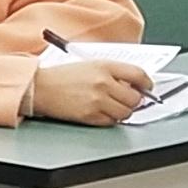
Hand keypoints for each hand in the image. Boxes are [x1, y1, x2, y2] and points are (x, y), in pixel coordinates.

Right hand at [27, 56, 153, 123]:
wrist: (40, 87)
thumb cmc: (62, 76)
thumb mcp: (90, 65)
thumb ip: (113, 73)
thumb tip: (134, 85)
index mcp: (105, 66)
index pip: (138, 74)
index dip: (147, 83)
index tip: (147, 88)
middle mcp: (103, 83)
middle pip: (135, 98)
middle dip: (134, 101)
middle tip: (128, 100)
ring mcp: (97, 100)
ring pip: (126, 112)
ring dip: (123, 112)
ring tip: (113, 107)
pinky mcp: (90, 115)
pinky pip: (111, 122)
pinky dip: (110, 119)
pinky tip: (101, 112)